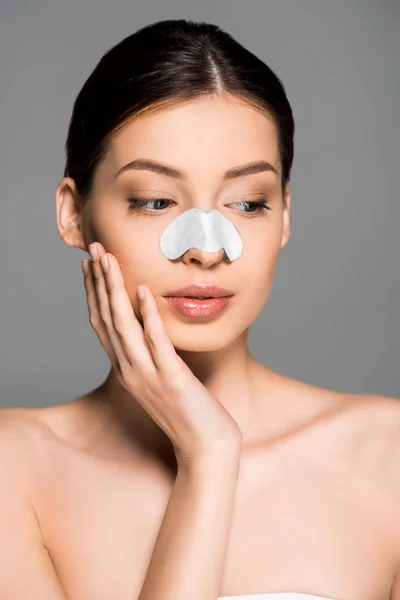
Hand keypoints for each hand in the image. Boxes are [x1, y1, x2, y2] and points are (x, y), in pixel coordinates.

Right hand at [81, 242, 241, 466]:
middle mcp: (129, 371)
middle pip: (106, 320)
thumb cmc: (188, 412)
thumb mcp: (162, 380)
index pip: (102, 325)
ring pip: (124, 326)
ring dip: (115, 291)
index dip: (94, 294)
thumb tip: (150, 327)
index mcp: (126, 370)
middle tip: (94, 250)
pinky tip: (143, 291)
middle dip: (99, 282)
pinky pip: (156, 342)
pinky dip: (148, 315)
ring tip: (110, 261)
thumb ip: (151, 355)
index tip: (89, 266)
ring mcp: (148, 376)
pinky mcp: (171, 379)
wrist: (205, 447)